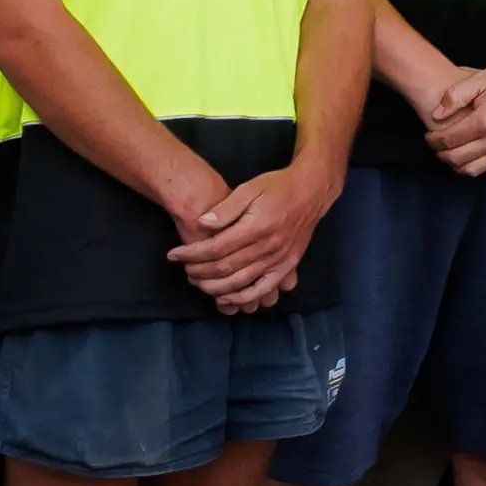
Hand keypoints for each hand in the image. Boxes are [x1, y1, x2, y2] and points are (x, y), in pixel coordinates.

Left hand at [176, 161, 334, 310]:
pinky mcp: (287, 266)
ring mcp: (279, 259)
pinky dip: (243, 298)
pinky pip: (263, 288)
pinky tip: (226, 298)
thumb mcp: (249, 188)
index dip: (192, 254)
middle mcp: (268, 246)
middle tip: (183, 269)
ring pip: (241, 282)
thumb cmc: (277, 187)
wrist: (311, 192)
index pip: (216, 247)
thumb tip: (202, 223)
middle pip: (225, 267)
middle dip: (199, 271)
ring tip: (198, 283)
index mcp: (257, 226)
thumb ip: (226, 208)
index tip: (174, 255)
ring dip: (215, 287)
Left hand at [424, 59, 485, 174]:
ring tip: (453, 153)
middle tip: (437, 147)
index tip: (429, 137)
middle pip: (458, 160)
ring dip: (458, 165)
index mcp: (485, 122)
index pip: (449, 141)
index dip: (433, 141)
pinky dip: (479, 164)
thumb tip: (436, 115)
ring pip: (475, 170)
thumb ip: (454, 96)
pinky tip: (475, 153)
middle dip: (442, 155)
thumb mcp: (481, 78)